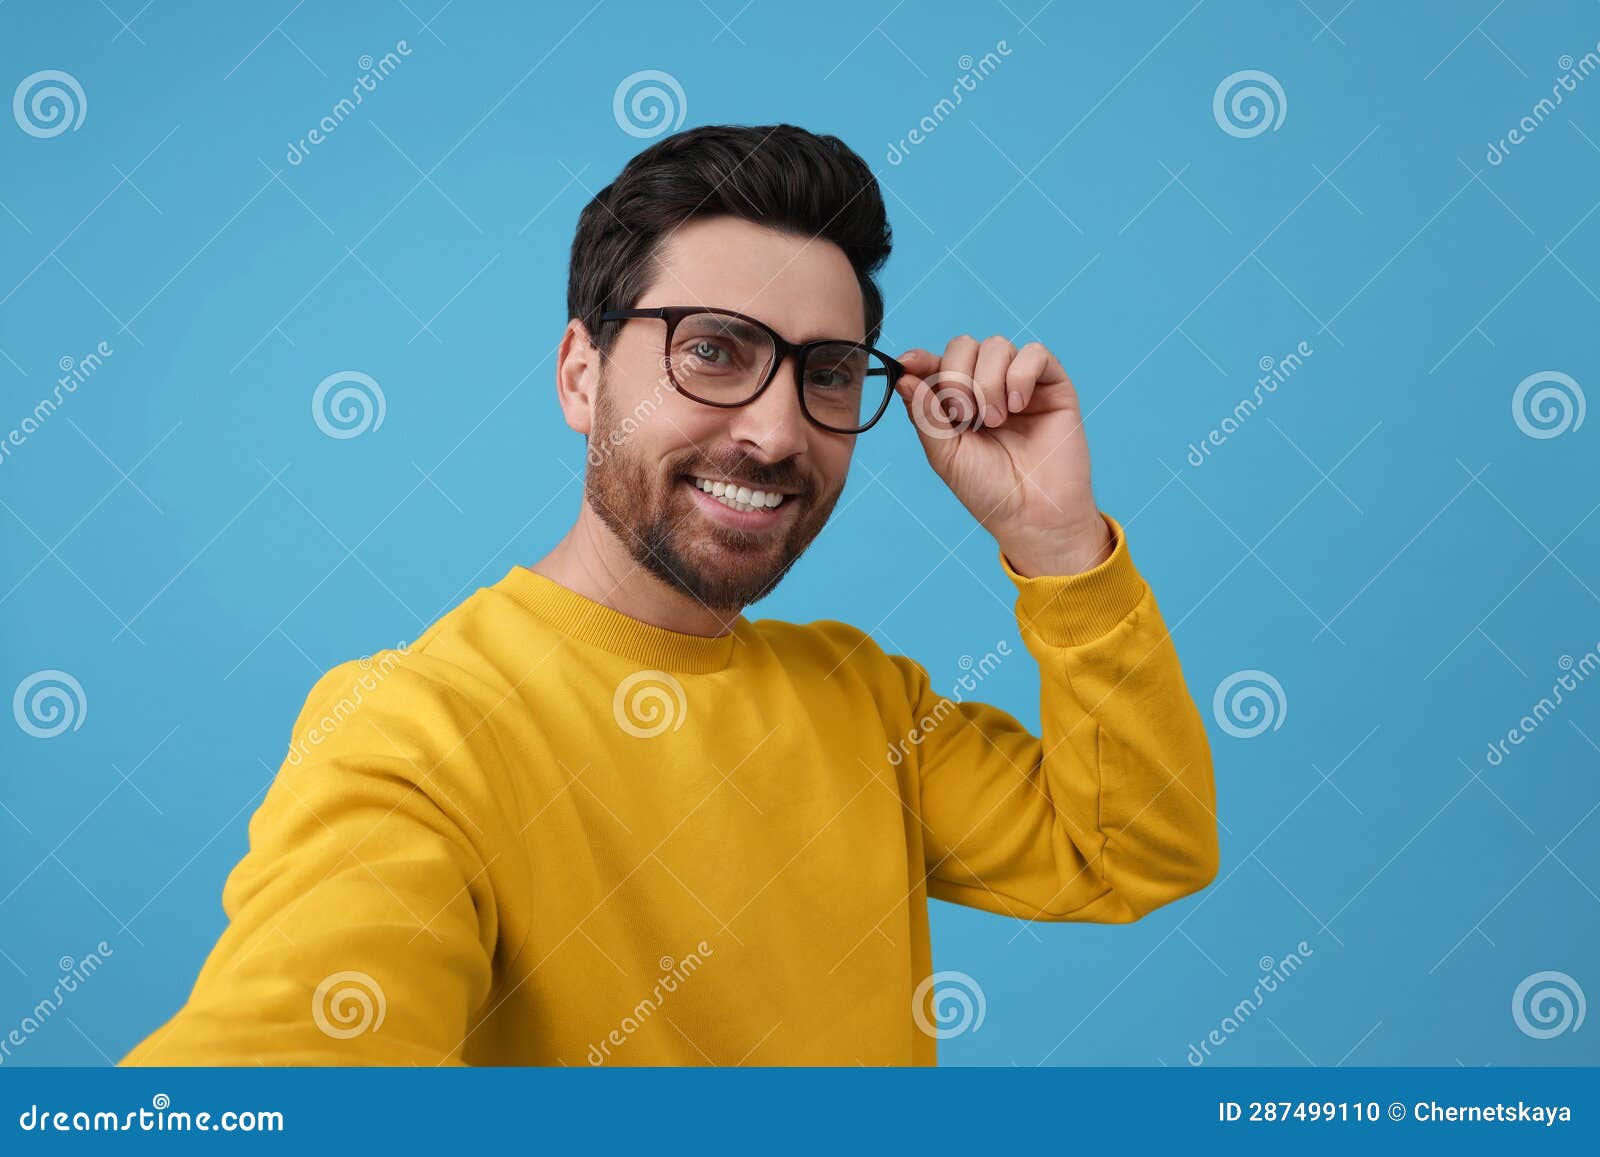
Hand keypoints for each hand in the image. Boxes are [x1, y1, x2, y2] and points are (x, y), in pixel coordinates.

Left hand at [893, 335, 1111, 576]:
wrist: (1032, 514)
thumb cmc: (989, 490)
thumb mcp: (945, 455)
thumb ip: (925, 415)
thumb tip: (903, 377)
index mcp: (956, 402)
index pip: (936, 363)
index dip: (921, 358)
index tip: (908, 362)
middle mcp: (986, 386)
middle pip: (964, 345)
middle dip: (957, 376)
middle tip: (965, 417)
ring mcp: (1019, 383)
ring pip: (996, 345)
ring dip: (988, 382)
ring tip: (995, 421)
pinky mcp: (1052, 385)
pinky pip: (1035, 353)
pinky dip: (1020, 375)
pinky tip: (1018, 406)